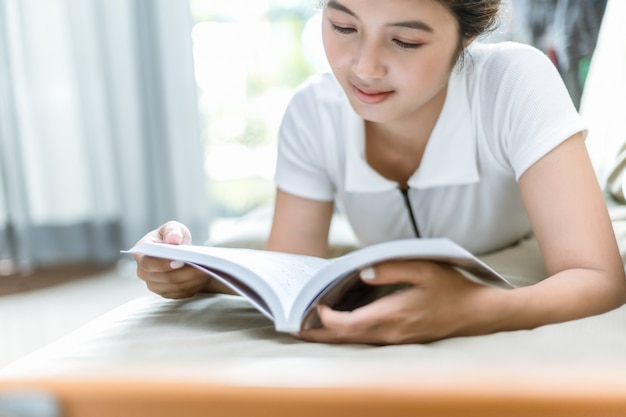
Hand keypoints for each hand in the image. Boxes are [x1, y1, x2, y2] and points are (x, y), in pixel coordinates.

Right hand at [132, 221, 211, 298]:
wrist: (178, 249)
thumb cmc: (173, 236)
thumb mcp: (173, 228)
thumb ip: (172, 231)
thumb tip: (173, 240)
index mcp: (140, 254)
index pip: (149, 263)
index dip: (164, 264)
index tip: (181, 261)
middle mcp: (143, 272)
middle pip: (164, 278)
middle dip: (185, 273)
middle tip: (202, 266)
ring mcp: (154, 285)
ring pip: (174, 287)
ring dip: (192, 280)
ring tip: (207, 271)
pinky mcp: (166, 292)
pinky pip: (180, 293)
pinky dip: (193, 286)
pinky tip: (204, 278)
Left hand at [295, 261, 505, 343]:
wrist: (478, 315)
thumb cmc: (452, 288)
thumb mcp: (425, 268)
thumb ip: (392, 268)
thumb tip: (362, 273)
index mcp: (394, 315)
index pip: (350, 324)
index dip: (327, 318)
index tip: (312, 305)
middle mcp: (391, 333)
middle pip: (347, 338)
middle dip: (319, 334)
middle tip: (294, 329)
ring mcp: (396, 339)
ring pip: (355, 341)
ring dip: (331, 335)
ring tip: (309, 328)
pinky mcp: (400, 339)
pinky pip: (367, 339)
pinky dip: (347, 334)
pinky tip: (339, 326)